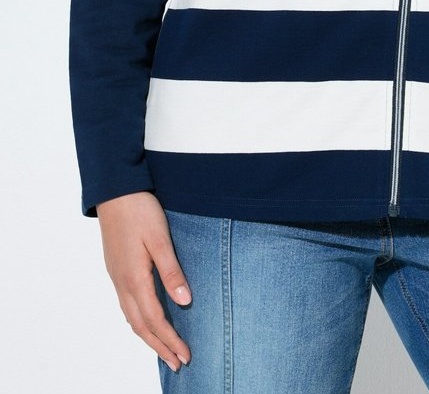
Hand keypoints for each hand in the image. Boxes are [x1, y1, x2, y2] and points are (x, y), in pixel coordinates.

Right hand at [96, 191, 191, 372]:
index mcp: (134, 278)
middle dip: (160, 347)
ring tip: (164, 350)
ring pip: (132, 317)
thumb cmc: (140, 211)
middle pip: (141, 325)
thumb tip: (184, 302)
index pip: (155, 319)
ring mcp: (117, 277)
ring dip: (148, 337)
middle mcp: (123, 283)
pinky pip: (127, 306)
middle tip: (177, 364)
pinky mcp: (117, 270)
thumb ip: (171, 271)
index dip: (170, 340)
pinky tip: (146, 321)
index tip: (185, 356)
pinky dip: (139, 321)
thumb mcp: (160, 238)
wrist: (115, 191)